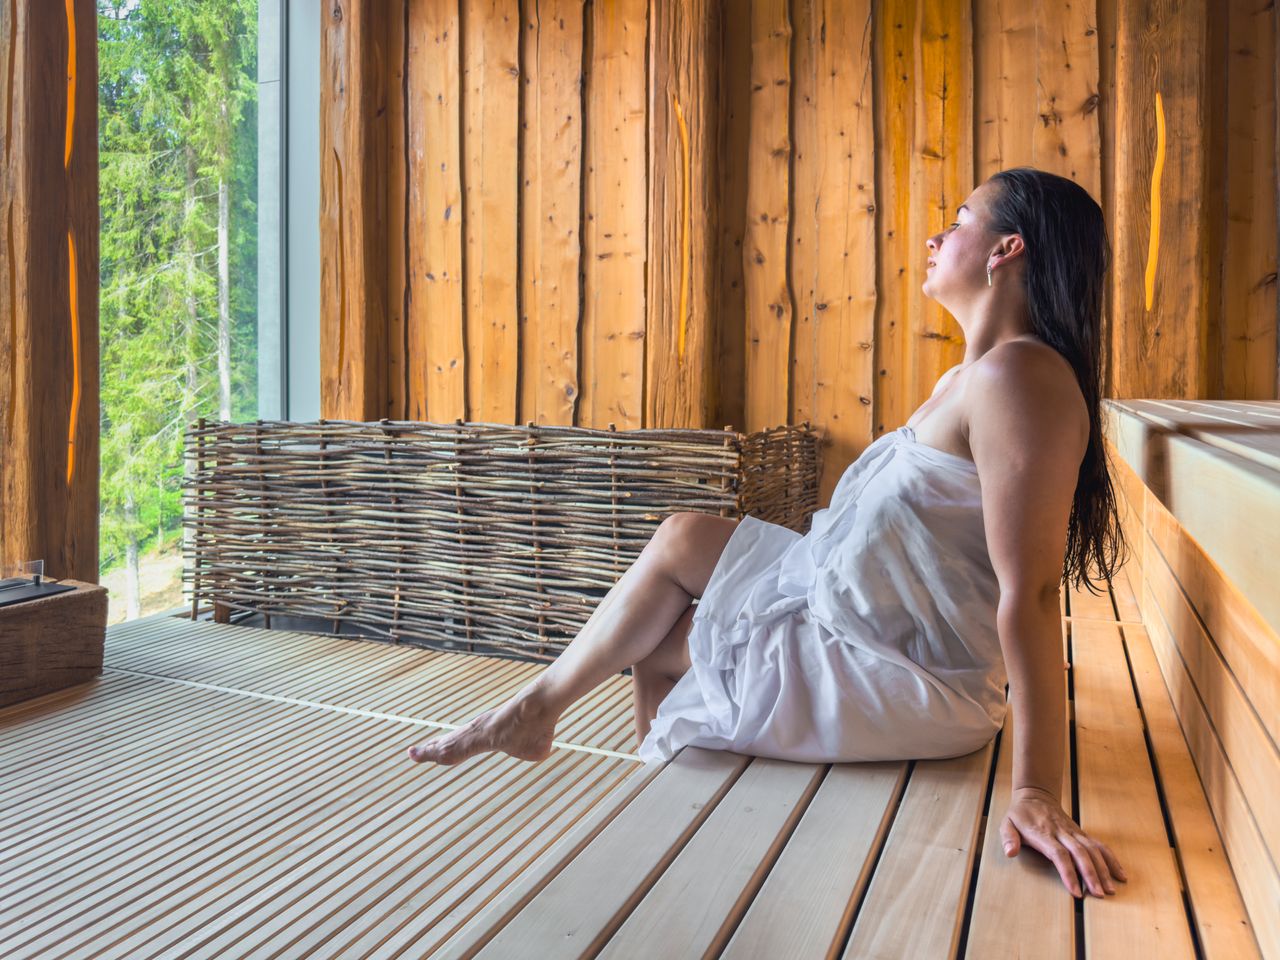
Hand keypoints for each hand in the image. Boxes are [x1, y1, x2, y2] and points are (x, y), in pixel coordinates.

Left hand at [999, 786, 1128, 897]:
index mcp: (1043, 834)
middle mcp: (1061, 833)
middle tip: (1099, 895)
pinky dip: (1110, 858)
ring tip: (1111, 889)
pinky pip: (1099, 845)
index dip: (1068, 873)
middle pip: (1080, 854)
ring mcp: (1073, 832)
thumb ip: (1008, 838)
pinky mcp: (1081, 832)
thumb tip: (1011, 852)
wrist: (1035, 795)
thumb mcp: (1006, 823)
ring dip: (1103, 869)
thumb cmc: (1020, 814)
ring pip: (1093, 850)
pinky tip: (1120, 874)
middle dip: (1091, 875)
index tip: (1075, 892)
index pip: (1058, 854)